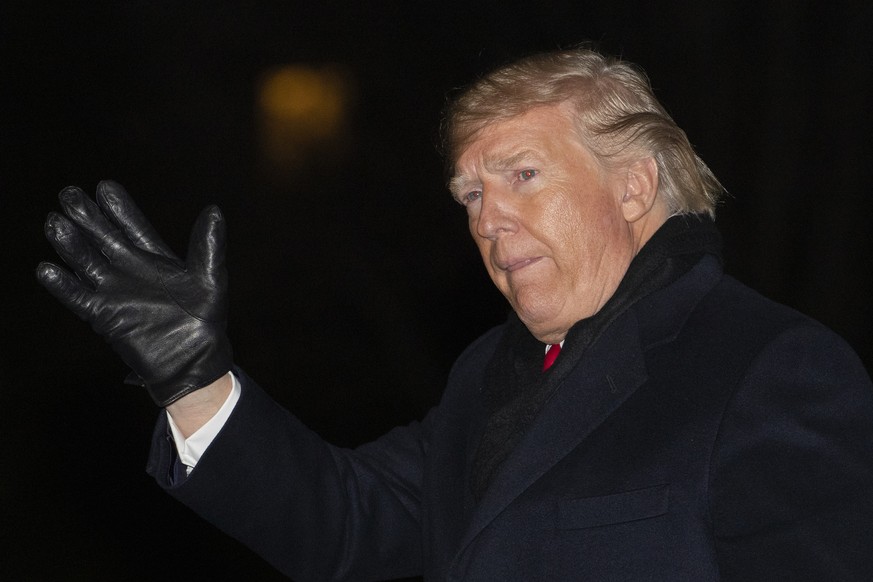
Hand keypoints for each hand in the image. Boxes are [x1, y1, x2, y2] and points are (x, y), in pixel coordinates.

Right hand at [36, 180, 232, 406]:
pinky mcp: (105, 316)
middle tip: (68, 193)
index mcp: (156, 260)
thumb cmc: (206, 321)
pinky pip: (79, 298)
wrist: (194, 361)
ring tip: (54, 222)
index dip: (119, 209)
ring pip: (86, 262)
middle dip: (87, 217)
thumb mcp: (210, 278)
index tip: (105, 186)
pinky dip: (63, 285)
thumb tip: (213, 209)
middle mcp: (131, 272)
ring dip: (71, 244)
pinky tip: (46, 269)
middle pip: (103, 239)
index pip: (132, 228)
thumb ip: (208, 245)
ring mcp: (116, 293)